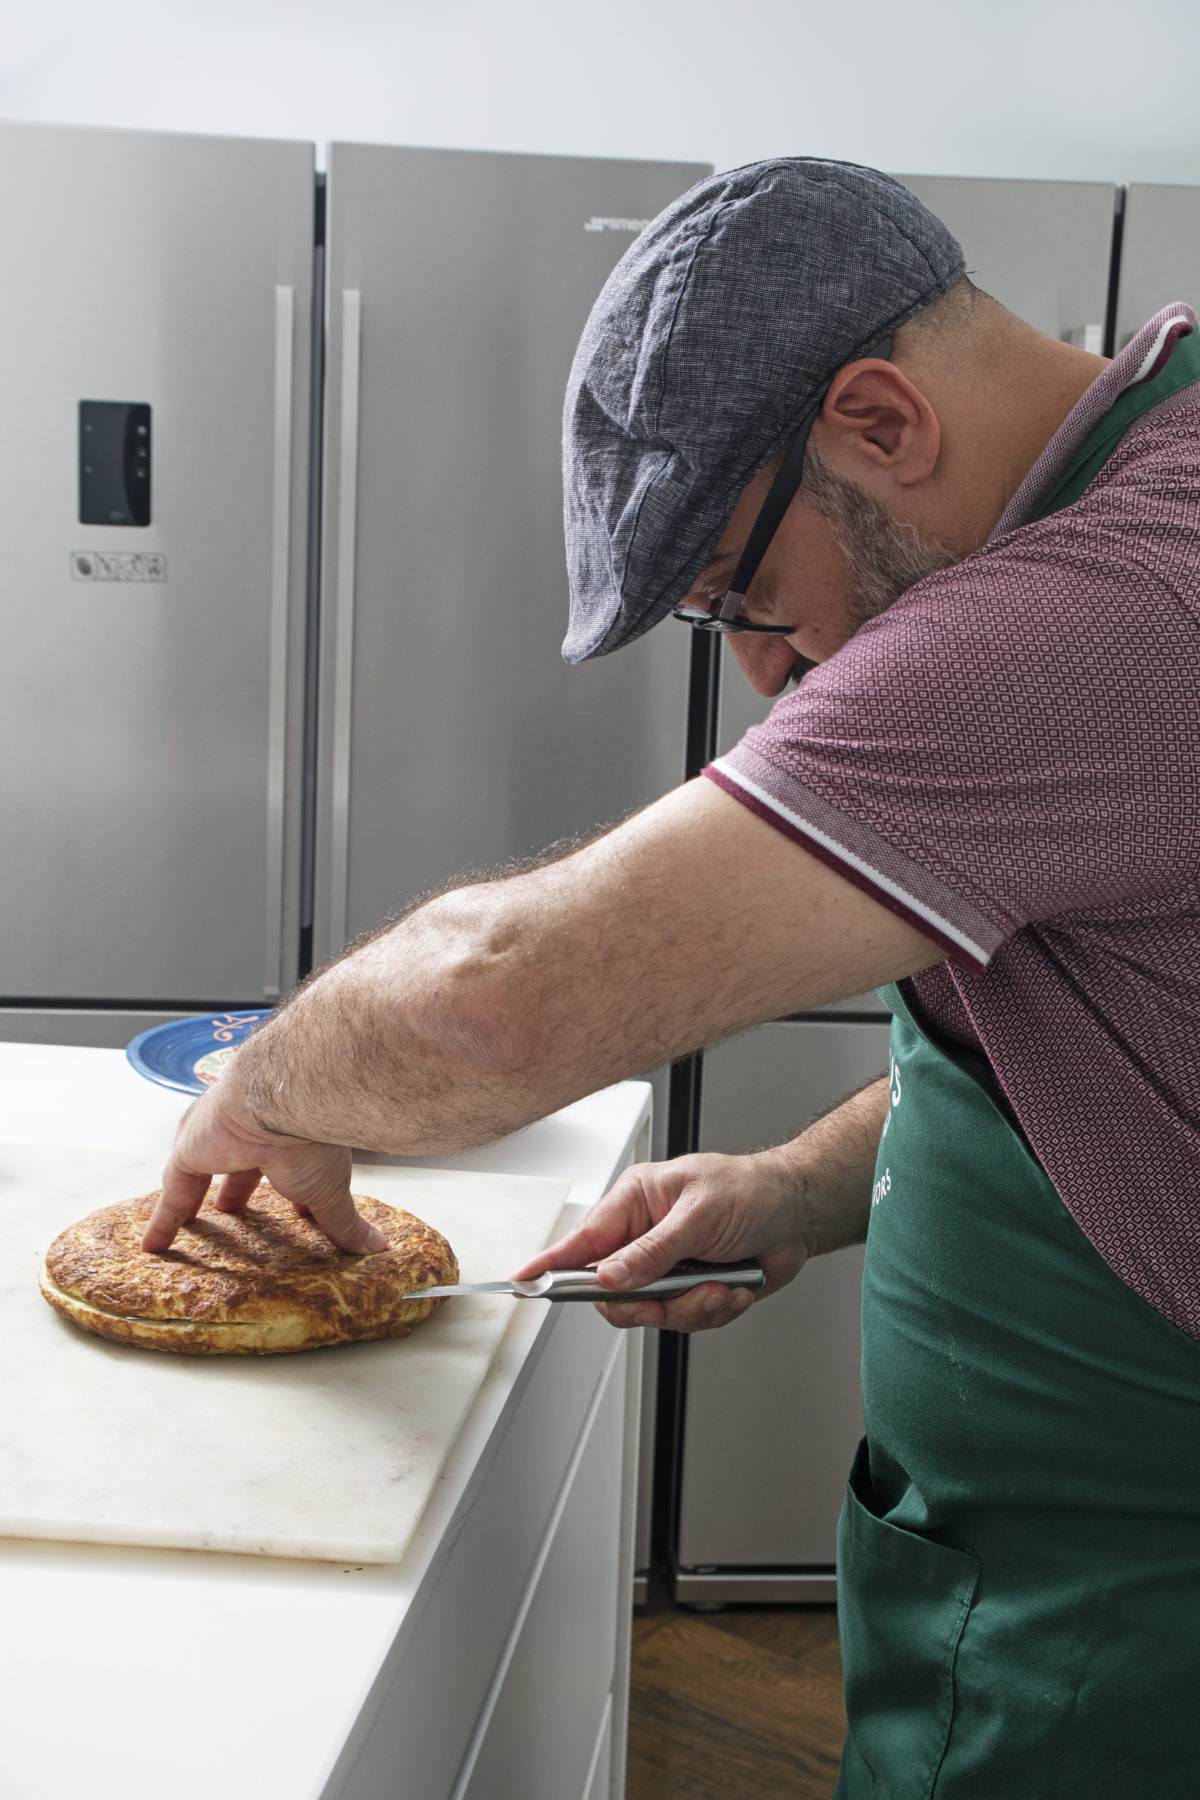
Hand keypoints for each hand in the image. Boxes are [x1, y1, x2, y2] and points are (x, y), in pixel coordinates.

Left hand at [140, 1080, 385, 1255]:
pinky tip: (154, 1246)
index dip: (288, 1191)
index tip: (296, 1213)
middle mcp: (250, 1134)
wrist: (284, 1101)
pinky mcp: (188, 1151)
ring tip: (188, 1228)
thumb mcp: (330, 1191)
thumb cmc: (312, 1137)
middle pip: (239, 1168)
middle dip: (236, 1190)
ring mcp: (216, 1141)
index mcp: (289, 1138)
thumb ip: (345, 1223)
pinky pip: (172, 1190)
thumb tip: (376, 1246)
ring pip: (200, 1175)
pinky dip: (163, 1219)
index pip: (286, 1168)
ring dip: (194, 1202)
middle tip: (233, 1210)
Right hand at [512, 1150, 811, 1333]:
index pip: (582, 1241)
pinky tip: (734, 1287)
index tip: (523, 1281)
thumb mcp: (698, 1215)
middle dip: (643, 1304)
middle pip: (612, 1293)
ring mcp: (668, 1269)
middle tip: (663, 1302)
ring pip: (652, 1314)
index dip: (550, 1264)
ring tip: (720, 1285)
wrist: (799, 1214)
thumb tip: (610, 1277)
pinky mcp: (693, 1293)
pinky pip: (687, 1321)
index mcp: (635, 1204)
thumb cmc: (749, 1192)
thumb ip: (653, 1251)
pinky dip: (715, 1310)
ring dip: (691, 1307)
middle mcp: (645, 1239)